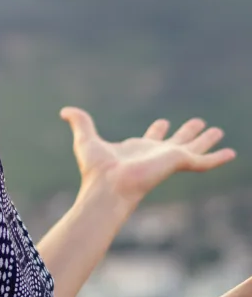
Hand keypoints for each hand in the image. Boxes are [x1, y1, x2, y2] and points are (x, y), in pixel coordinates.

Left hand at [59, 107, 236, 203]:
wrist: (108, 186)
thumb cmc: (96, 168)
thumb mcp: (85, 139)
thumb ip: (79, 122)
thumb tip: (64, 110)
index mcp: (137, 149)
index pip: (151, 138)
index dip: (157, 130)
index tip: (163, 122)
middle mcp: (154, 154)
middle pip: (175, 140)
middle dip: (187, 132)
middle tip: (199, 122)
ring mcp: (167, 159)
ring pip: (193, 148)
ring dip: (205, 140)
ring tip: (218, 130)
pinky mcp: (178, 162)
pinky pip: (203, 161)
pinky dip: (217, 158)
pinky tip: (231, 153)